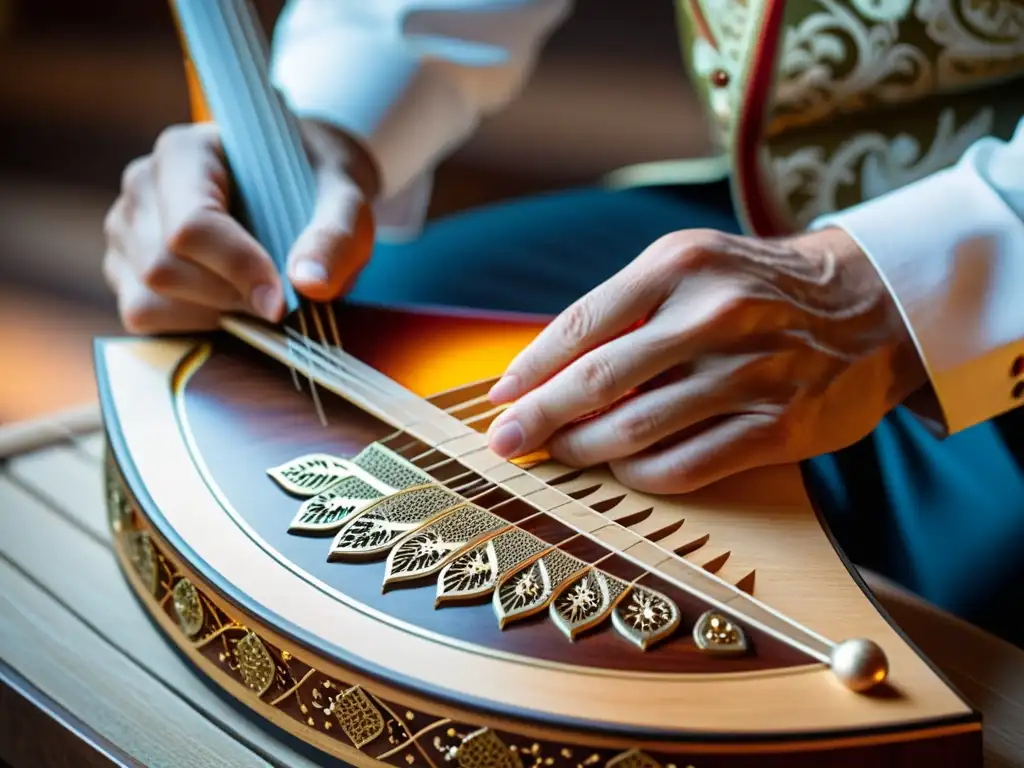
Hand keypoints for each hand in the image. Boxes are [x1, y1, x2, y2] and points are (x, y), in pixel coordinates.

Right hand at [102, 119, 378, 332]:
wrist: (301, 185)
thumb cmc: (319, 188)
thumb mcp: (346, 202)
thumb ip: (335, 236)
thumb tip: (309, 284)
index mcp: (186, 152)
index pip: (191, 225)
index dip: (237, 270)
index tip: (282, 302)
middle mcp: (143, 185)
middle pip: (164, 268)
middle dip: (227, 298)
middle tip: (278, 300)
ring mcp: (127, 227)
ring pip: (148, 299)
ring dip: (210, 315)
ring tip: (255, 297)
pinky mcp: (126, 267)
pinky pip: (143, 316)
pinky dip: (191, 325)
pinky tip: (229, 306)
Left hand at [485, 227, 926, 493]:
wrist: (869, 304)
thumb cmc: (754, 288)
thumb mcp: (690, 268)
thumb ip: (622, 311)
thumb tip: (541, 370)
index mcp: (679, 265)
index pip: (580, 326)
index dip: (530, 370)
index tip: (498, 400)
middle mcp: (713, 314)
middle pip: (597, 380)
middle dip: (539, 418)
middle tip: (506, 442)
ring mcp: (750, 372)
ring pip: (635, 430)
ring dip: (584, 451)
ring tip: (563, 455)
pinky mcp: (779, 426)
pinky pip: (686, 466)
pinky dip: (640, 476)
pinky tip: (624, 471)